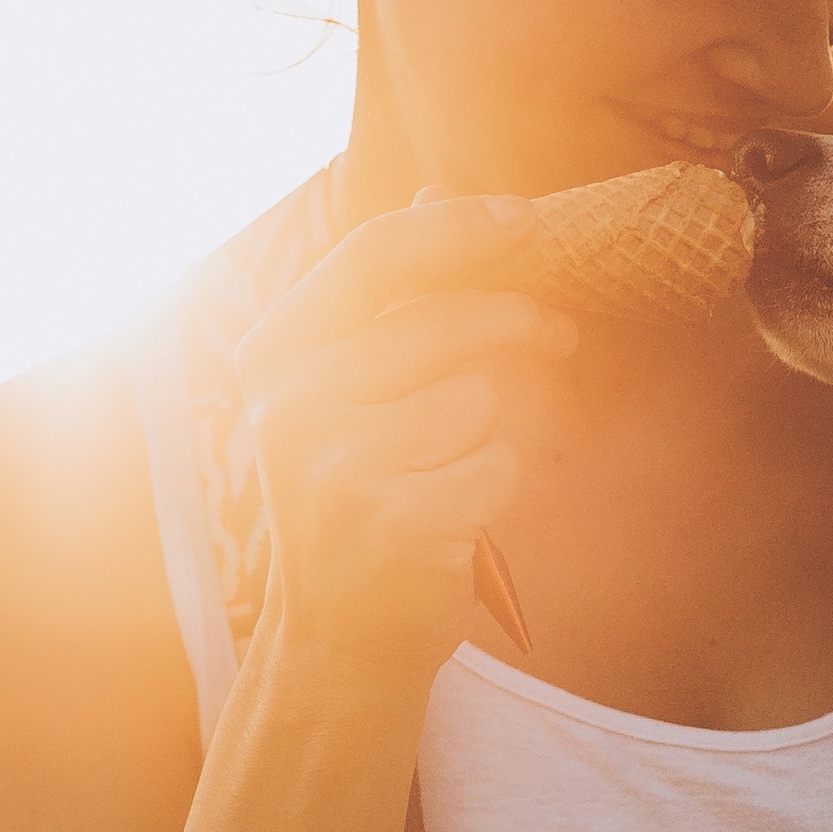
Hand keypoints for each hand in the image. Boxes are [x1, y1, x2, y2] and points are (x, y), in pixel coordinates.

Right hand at [227, 197, 575, 698]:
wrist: (337, 636)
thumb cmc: (358, 497)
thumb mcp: (351, 389)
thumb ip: (391, 296)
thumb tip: (436, 195)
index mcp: (274, 353)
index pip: (372, 255)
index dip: (457, 228)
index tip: (526, 220)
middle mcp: (289, 402)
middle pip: (443, 323)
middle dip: (518, 322)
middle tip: (558, 336)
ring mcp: (334, 463)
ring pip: (476, 400)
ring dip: (486, 434)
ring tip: (445, 472)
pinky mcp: (390, 520)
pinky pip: (494, 467)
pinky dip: (492, 491)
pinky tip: (449, 519)